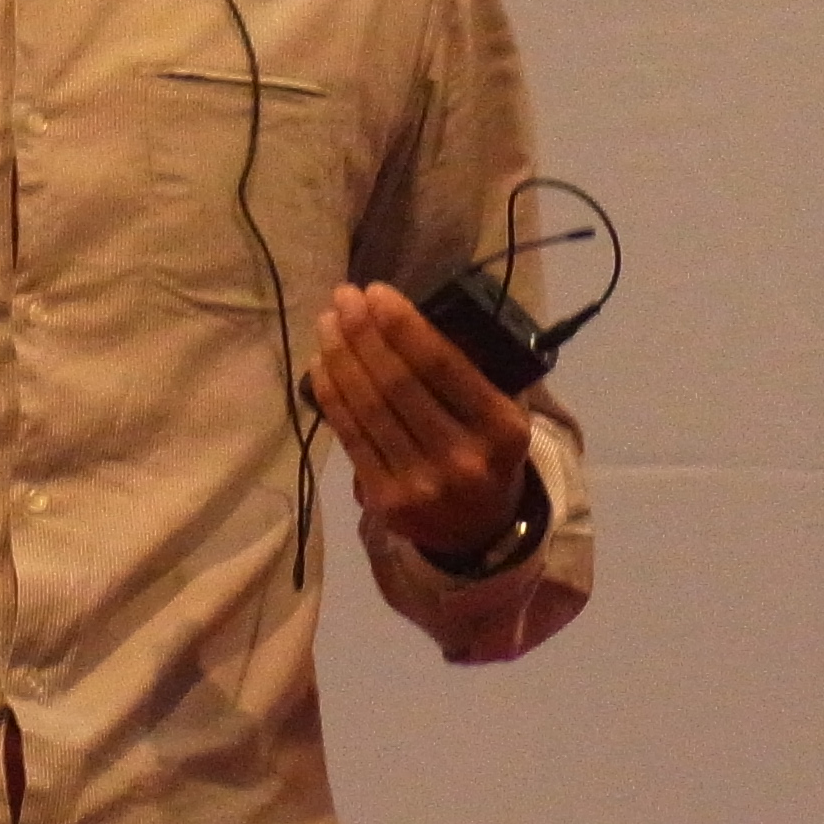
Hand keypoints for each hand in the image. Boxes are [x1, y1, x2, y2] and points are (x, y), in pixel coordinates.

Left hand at [305, 283, 534, 560]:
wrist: (481, 531)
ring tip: (327, 322)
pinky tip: (321, 364)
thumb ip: (468, 372)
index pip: (443, 366)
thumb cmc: (487, 451)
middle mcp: (464, 458)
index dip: (403, 325)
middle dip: (364, 332)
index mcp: (503, 429)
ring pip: (368, 407)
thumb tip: (404, 315)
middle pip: (398, 383)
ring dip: (341, 356)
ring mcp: (422, 484)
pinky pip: (350, 436)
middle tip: (343, 297)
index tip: (376, 291)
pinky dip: (331, 395)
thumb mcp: (501, 413)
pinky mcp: (387, 501)